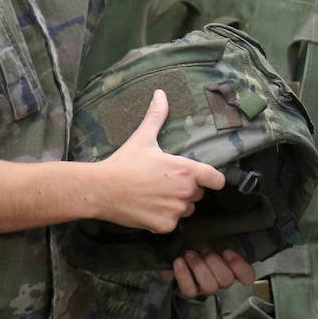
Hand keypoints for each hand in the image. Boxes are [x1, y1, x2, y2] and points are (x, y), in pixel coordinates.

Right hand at [92, 89, 224, 231]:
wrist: (101, 190)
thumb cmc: (124, 163)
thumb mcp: (143, 138)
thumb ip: (156, 116)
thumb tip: (160, 93)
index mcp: (185, 170)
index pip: (217, 179)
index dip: (213, 179)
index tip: (207, 179)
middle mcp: (185, 192)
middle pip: (198, 194)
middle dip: (186, 189)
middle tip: (164, 182)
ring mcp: (176, 210)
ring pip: (186, 209)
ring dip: (176, 205)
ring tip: (155, 195)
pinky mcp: (165, 225)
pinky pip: (172, 222)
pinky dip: (163, 218)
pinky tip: (148, 208)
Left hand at [165, 249, 255, 297]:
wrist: (174, 255)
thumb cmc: (196, 247)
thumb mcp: (212, 241)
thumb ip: (223, 242)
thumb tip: (230, 242)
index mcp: (230, 268)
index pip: (247, 277)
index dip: (240, 267)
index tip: (227, 252)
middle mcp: (219, 282)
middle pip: (226, 280)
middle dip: (213, 261)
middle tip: (203, 250)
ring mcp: (204, 289)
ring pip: (209, 286)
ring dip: (199, 266)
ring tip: (189, 254)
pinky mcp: (188, 293)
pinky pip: (189, 290)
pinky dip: (183, 274)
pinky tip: (179, 262)